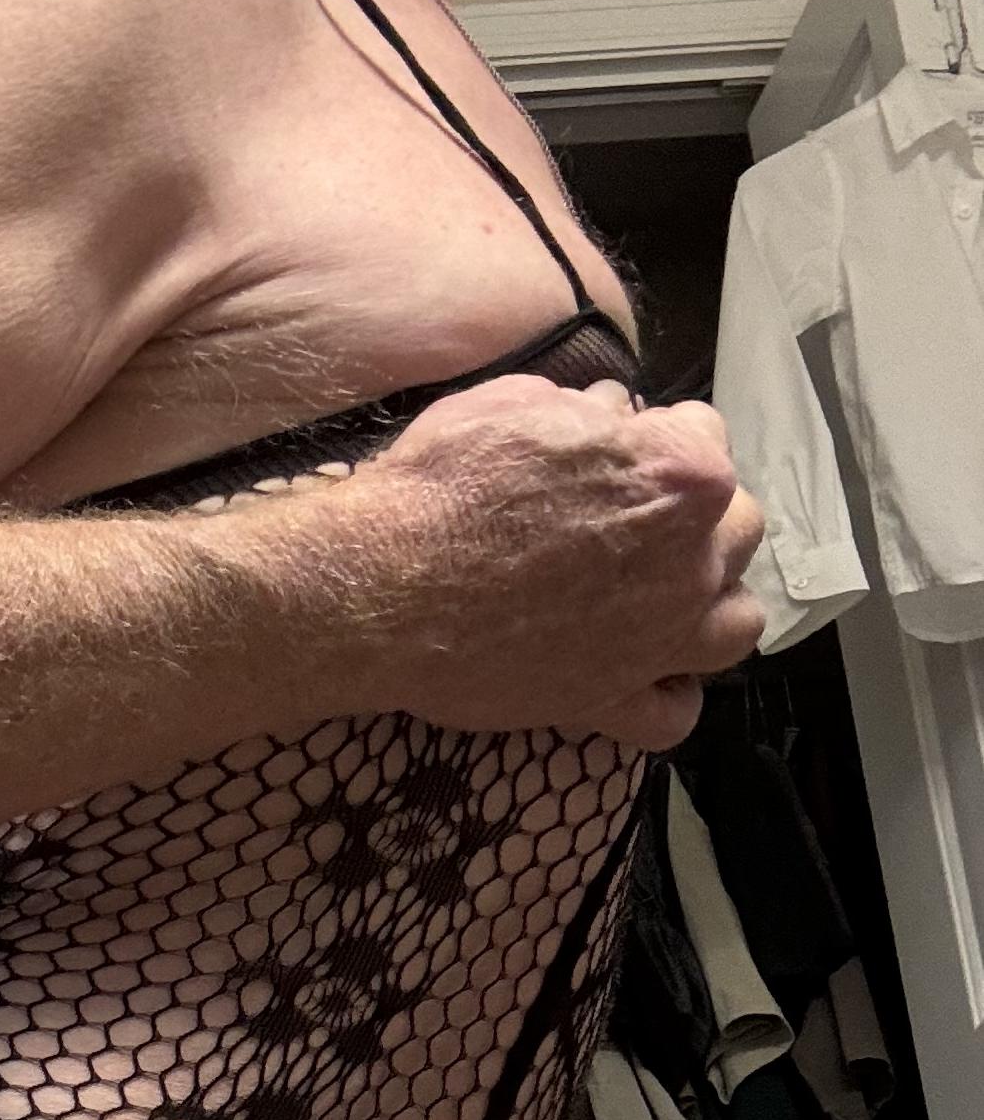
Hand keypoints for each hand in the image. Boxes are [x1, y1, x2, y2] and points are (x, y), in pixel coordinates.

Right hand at [340, 379, 765, 752]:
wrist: (381, 585)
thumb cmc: (443, 486)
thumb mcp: (519, 405)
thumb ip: (586, 413)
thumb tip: (608, 414)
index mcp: (680, 473)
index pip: (707, 439)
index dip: (656, 440)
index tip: (612, 450)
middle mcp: (690, 560)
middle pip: (739, 527)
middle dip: (694, 515)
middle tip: (631, 518)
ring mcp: (658, 638)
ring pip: (737, 622)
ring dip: (709, 603)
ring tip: (658, 594)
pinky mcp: (611, 699)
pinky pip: (674, 714)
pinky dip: (667, 693)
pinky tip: (640, 672)